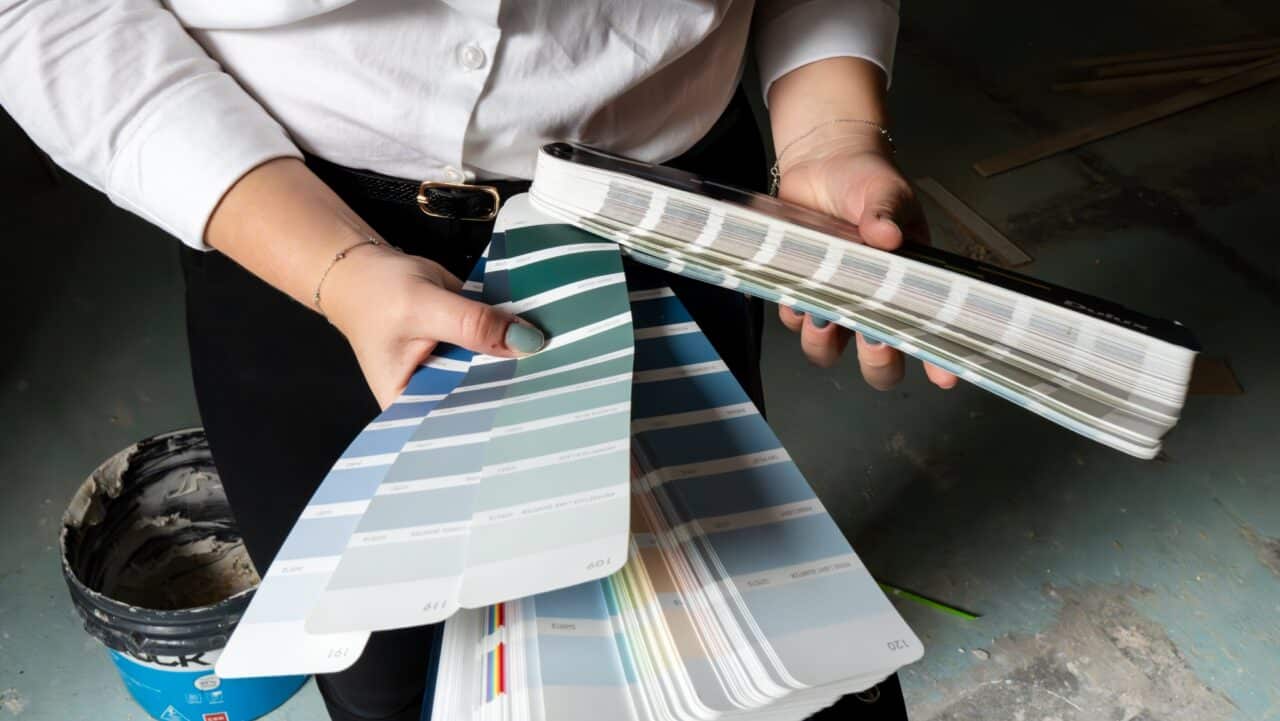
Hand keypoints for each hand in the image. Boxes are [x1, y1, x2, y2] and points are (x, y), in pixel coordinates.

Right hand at [321, 243, 545, 407]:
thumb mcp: (424, 307)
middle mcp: (434, 397)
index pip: (462, 423)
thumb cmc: (376, 293)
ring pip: (494, 374)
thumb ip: (472, 325)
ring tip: (560, 363)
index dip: (499, 416)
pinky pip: (494, 349)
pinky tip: (542, 341)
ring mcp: (452, 373)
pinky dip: (513, 342)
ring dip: (522, 365)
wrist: (364, 267)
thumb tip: (527, 341)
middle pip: (483, 401)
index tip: (539, 406)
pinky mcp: (465, 349)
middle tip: (558, 381)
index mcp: (411, 406)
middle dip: (516, 389)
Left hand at [775, 133, 956, 390]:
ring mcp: (834, 301)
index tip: (945, 376)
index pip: (926, 331)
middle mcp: (872, 303)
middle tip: (873, 337)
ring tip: (821, 314)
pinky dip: (792, 313)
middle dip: (878, 362)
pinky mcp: (798, 290)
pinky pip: (793, 319)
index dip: (937, 360)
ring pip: (828, 350)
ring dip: (823, 343)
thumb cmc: (865, 180)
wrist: (822, 161)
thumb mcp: (883, 192)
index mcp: (906, 285)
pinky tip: (793, 292)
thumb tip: (887, 234)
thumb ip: (884, 213)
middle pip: (880, 362)